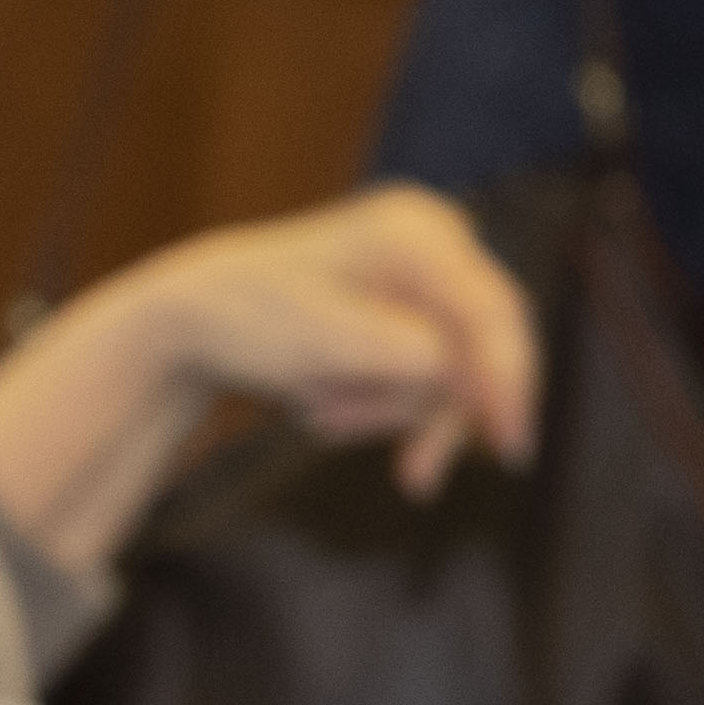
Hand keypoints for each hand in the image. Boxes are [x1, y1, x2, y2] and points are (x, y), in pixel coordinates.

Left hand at [0, 187, 536, 569]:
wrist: (192, 318)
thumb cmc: (245, 318)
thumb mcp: (322, 343)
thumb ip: (408, 359)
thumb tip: (475, 381)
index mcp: (414, 232)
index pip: (490, 312)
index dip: (509, 381)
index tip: (511, 446)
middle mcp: (433, 242)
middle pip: (478, 348)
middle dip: (424, 411)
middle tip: (405, 473)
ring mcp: (425, 277)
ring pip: (450, 374)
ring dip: (384, 410)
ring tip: (316, 408)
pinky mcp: (412, 312)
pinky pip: (424, 378)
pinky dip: (377, 406)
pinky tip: (323, 404)